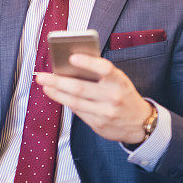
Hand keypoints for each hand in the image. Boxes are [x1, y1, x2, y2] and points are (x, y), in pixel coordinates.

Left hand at [35, 54, 151, 144]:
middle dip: (57, 81)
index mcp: (119, 81)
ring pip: (75, 101)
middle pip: (80, 88)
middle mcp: (113, 97)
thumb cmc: (123, 94)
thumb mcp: (118, 81)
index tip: (71, 57)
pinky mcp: (99, 125)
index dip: (88, 62)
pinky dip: (66, 102)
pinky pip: (78, 111)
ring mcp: (105, 112)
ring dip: (56, 93)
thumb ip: (99, 74)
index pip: (104, 68)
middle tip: (41, 76)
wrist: (140, 122)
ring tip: (45, 85)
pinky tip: (56, 95)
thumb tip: (70, 66)